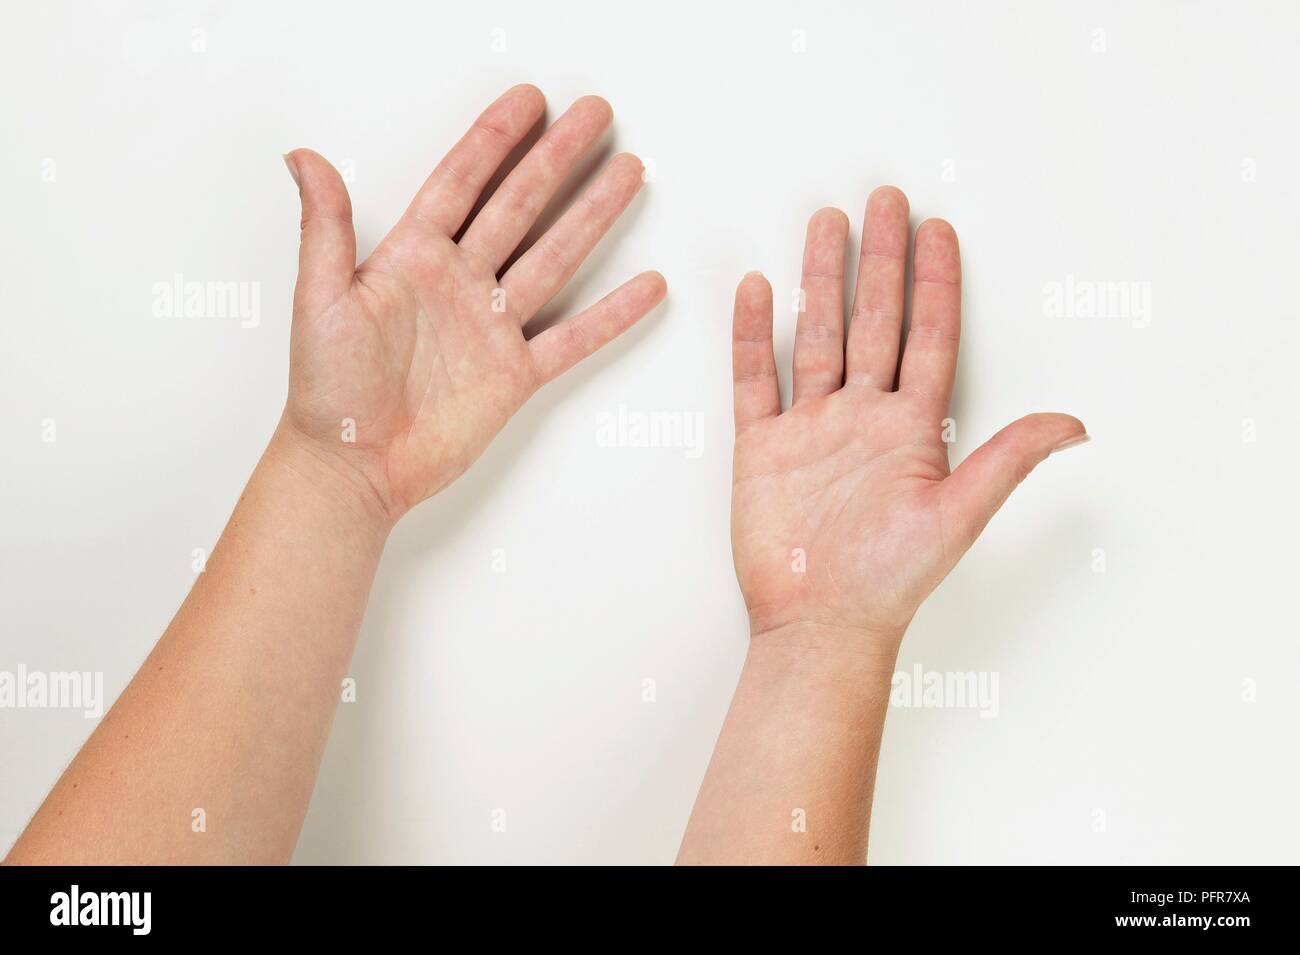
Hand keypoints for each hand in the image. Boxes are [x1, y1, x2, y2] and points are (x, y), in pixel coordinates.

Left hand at [278, 85, 664, 522]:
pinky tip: (644, 286)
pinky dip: (611, 315)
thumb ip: (325, 230)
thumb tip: (304, 157)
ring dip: (592, 217)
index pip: (463, 182)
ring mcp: (491, 327)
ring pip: (554, 258)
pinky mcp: (514, 374)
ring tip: (628, 175)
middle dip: (560, 159)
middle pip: (520, 206)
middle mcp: (459, 283)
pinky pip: (573, 338)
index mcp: (413, 258)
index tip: (530, 101)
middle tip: (597, 117)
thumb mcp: (318, 301)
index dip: (496, 139)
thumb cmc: (328, 392)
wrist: (355, 467)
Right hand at [731, 187, 1085, 648]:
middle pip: (873, 320)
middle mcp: (862, 418)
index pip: (928, 338)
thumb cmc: (888, 581)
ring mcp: (810, 428)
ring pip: (816, 336)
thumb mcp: (958, 515)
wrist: (818, 624)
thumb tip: (1076, 424)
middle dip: (879, 259)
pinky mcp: (762, 447)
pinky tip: (757, 291)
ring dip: (820, 281)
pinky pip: (755, 378)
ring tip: (823, 226)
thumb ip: (1007, 459)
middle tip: (883, 201)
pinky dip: (753, 335)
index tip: (938, 230)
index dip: (935, 282)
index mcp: (912, 429)